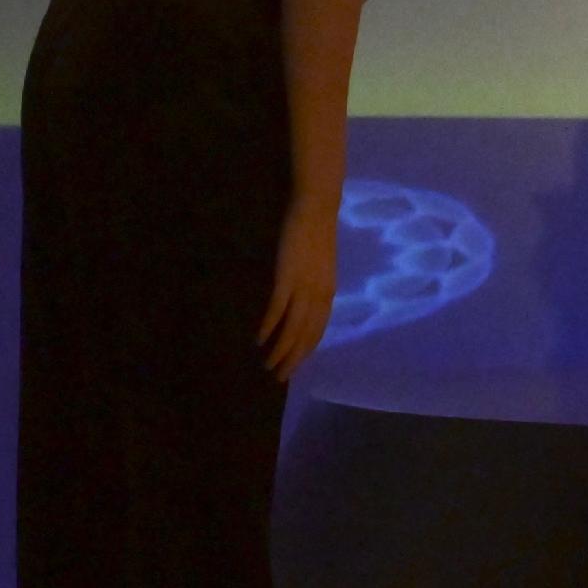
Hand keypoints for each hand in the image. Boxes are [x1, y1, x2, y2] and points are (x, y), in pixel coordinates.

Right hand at [259, 203, 338, 379]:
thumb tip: (302, 305)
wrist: (316, 210)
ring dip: (281, 349)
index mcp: (328, 294)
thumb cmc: (315, 237)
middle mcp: (319, 295)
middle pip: (306, 336)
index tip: (294, 367)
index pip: (317, 331)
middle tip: (279, 377)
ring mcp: (304, 287)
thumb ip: (312, 288)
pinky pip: (278, 308)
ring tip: (268, 364)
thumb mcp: (319, 269)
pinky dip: (270, 326)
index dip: (305, 352)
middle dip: (293, 359)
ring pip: (294, 327)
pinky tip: (260, 339)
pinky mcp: (288, 277)